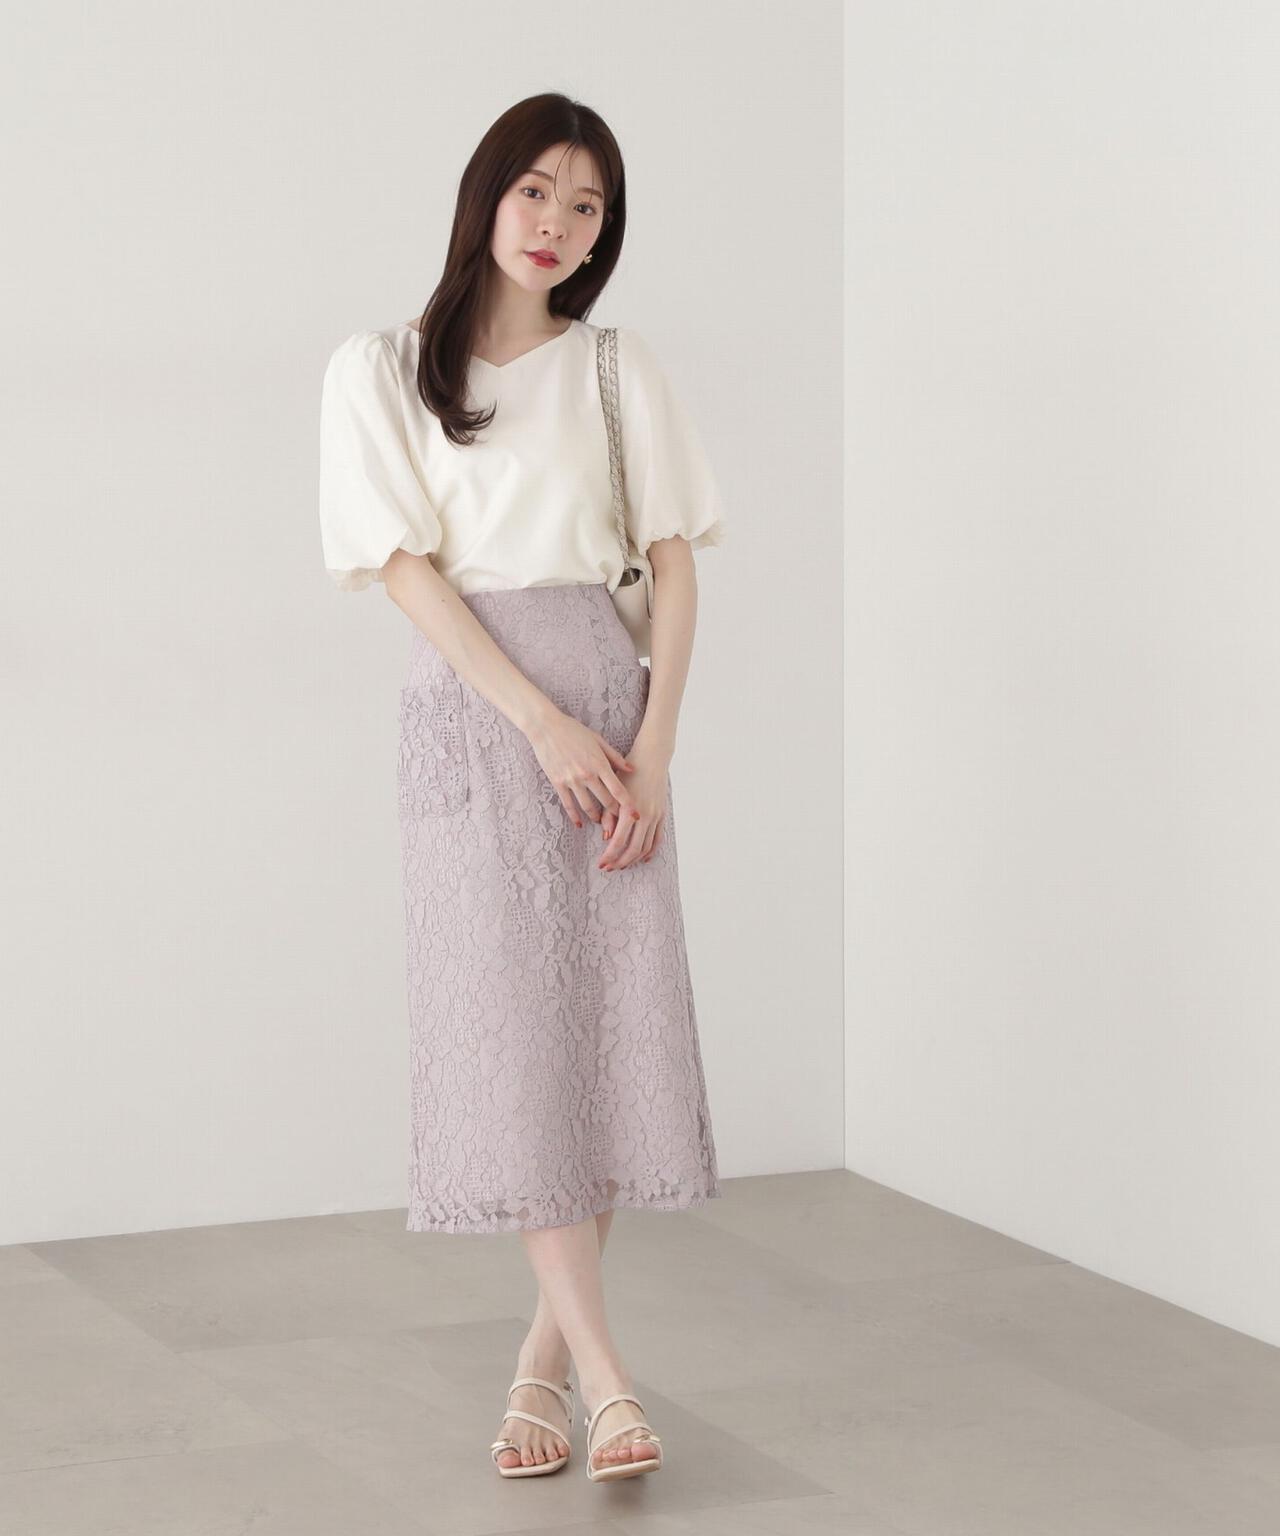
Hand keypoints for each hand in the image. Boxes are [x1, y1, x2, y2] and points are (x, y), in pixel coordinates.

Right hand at [525, 708, 635, 828]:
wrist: (546, 727)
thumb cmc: (574, 730)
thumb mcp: (598, 740)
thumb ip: (615, 757)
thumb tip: (632, 769)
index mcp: (599, 764)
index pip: (618, 790)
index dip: (628, 805)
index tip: (636, 815)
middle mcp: (587, 775)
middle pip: (605, 801)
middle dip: (614, 814)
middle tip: (621, 823)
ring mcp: (571, 780)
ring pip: (587, 806)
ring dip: (596, 817)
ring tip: (601, 823)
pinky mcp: (558, 783)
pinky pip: (568, 805)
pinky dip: (574, 816)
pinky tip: (579, 824)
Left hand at [597, 738, 669, 870]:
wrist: (652, 758)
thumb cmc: (628, 771)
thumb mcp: (614, 790)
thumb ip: (609, 814)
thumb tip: (606, 837)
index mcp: (629, 810)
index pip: (618, 841)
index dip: (609, 856)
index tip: (601, 864)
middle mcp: (644, 816)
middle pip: (633, 849)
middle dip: (619, 862)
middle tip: (609, 868)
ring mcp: (655, 816)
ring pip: (646, 847)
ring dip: (633, 859)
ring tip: (622, 865)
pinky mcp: (662, 815)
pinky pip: (658, 839)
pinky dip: (650, 851)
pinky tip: (642, 858)